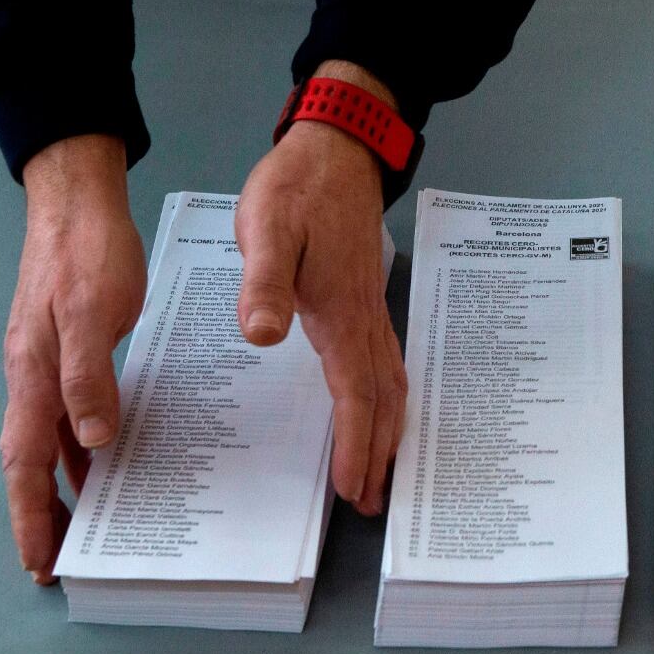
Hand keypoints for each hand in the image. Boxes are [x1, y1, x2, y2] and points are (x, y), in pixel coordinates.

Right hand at [2, 135, 144, 583]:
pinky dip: (86, 444)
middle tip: (60, 558)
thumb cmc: (86, 254)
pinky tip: (110, 457)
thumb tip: (93, 441)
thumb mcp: (92, 314)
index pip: (26, 463)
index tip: (41, 557)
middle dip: (42, 512)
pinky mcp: (70, 350)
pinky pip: (72, 413)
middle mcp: (34, 377)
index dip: (32, 512)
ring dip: (66, 484)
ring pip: (51, 441)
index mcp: (33, 375)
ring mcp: (48, 364)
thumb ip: (88, 378)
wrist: (79, 204)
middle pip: (32, 462)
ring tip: (88, 523)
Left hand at [234, 63, 407, 515]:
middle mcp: (365, 320)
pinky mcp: (366, 302)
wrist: (337, 151)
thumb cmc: (296, 190)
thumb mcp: (267, 229)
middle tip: (369, 502)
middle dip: (376, 454)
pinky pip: (387, 366)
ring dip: (387, 433)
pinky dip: (387, 402)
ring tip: (379, 473)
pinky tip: (378, 410)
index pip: (354, 393)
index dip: (353, 443)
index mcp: (341, 313)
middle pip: (381, 401)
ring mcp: (372, 312)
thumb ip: (264, 282)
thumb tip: (263, 336)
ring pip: (390, 386)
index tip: (349, 488)